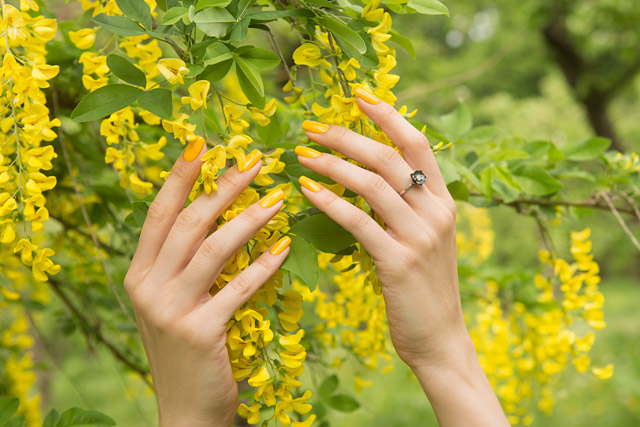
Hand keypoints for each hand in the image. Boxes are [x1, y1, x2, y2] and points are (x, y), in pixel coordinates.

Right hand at [123, 138, 290, 426]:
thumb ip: (184, 264)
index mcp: (139, 273)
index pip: (159, 213)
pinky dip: (263, 266)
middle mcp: (147, 287)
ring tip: (278, 197)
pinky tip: (284, 247)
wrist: (187, 409)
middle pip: (188, 223)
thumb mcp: (173, 302)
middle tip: (255, 161)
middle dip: (222, 188)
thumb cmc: (188, 349)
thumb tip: (219, 215)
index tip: (201, 144)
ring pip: (213, 250)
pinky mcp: (199, 333)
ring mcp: (170, 310)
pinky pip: (238, 289)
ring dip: (248, 219)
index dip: (180, 177)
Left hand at [296, 88, 508, 425]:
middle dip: (347, 135)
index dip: (388, 115)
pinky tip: (306, 190)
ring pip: (371, 184)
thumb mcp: (426, 239)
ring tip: (302, 154)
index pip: (418, 144)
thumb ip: (407, 206)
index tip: (357, 95)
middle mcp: (436, 212)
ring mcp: (419, 237)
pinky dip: (329, 201)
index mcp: (444, 201)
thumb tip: (369, 174)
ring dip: (332, 164)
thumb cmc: (424, 287)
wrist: (440, 339)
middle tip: (313, 127)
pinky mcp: (397, 262)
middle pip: (388, 157)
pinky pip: (358, 221)